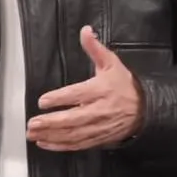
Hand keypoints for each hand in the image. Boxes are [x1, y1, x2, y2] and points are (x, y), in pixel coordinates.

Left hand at [27, 25, 142, 151]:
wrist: (145, 109)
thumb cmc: (124, 85)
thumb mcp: (111, 62)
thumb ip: (94, 48)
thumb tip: (85, 30)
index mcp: (100, 89)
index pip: (77, 94)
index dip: (59, 98)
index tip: (43, 101)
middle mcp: (98, 110)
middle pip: (72, 119)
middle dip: (50, 123)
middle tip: (32, 123)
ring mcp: (97, 127)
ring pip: (72, 134)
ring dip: (51, 136)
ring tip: (33, 134)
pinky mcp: (97, 138)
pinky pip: (77, 145)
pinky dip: (60, 146)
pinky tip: (45, 143)